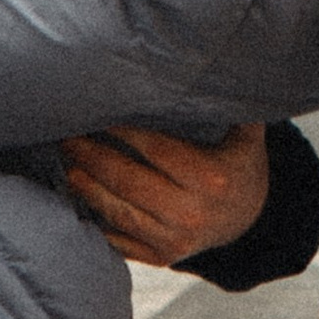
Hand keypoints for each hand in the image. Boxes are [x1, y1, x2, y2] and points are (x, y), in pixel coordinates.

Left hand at [60, 122, 268, 268]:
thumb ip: (232, 104)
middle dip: (92, 157)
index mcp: (211, 178)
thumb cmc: (239, 166)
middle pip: (128, 182)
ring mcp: (175, 240)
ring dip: (86, 188)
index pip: (155, 149)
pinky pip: (121, 241)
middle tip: (67, 138)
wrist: (251, 221)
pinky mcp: (162, 257)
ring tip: (67, 164)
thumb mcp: (246, 135)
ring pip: (118, 212)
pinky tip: (79, 199)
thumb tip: (220, 62)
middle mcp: (191, 212)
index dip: (122, 132)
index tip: (97, 115)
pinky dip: (97, 221)